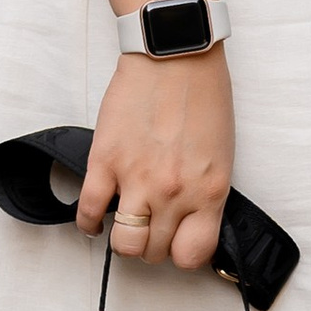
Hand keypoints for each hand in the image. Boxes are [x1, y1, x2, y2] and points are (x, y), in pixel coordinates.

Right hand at [81, 48, 232, 268]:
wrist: (173, 55)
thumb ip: (205, 192)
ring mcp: (137, 180)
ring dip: (123, 240)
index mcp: (209, 191)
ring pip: (124, 244)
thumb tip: (190, 220)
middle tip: (149, 229)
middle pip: (155, 251)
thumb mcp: (221, 154)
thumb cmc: (202, 95)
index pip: (194, 254)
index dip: (183, 254)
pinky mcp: (105, 162)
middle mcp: (174, 193)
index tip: (177, 244)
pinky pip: (90, 212)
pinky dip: (90, 223)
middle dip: (152, 245)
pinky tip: (95, 219)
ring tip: (125, 224)